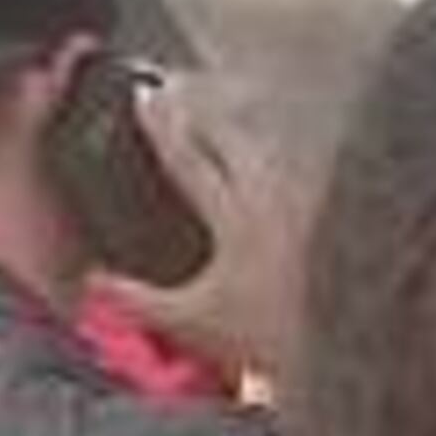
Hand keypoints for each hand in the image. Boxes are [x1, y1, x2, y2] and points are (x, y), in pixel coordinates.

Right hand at [113, 71, 311, 387]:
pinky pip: (293, 171)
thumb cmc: (268, 336)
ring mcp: (305, 202)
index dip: (162, 126)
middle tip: (178, 89)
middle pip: (233, 138)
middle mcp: (272, 197)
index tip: (143, 94)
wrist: (343, 346)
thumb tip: (92, 280)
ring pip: (266, 150)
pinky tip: (267, 164)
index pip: (189, 159)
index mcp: (234, 216)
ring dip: (237, 132)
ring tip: (218, 120)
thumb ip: (138, 299)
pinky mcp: (330, 212)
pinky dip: (269, 159)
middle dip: (202, 112)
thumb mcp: (191, 321)